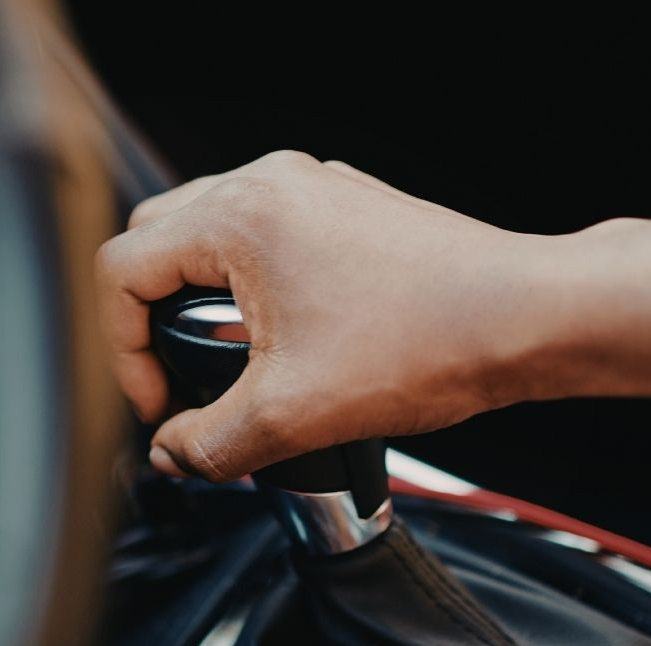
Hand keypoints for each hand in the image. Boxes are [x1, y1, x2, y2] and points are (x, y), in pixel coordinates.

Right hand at [96, 150, 556, 480]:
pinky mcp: (345, 208)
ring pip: (209, 235)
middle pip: (157, 240)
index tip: (163, 402)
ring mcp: (312, 189)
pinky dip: (249, 284)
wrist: (528, 319)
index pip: (123, 269)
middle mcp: (270, 184)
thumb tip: (172, 456)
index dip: (122, 349)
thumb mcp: (291, 415)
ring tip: (232, 363)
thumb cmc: (430, 342)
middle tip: (181, 379)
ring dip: (199, 300)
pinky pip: (264, 236)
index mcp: (240, 215)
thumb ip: (208, 443)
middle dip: (152, 318)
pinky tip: (284, 341)